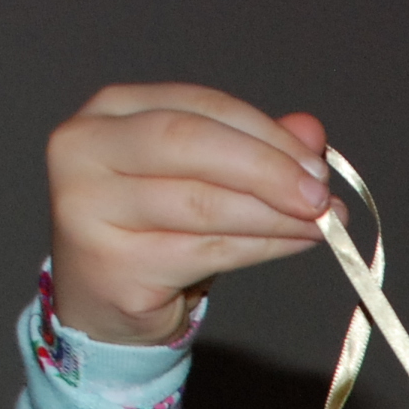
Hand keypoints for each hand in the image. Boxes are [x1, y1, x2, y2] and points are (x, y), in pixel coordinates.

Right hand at [46, 84, 335, 344]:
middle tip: (321, 195)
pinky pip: (205, 251)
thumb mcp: (202, 178)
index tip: (315, 160)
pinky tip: (296, 244)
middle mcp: (86, 149)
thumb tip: (311, 131)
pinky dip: (261, 247)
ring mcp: (89, 208)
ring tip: (323, 224)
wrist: (103, 301)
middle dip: (268, 169)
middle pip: (192, 144)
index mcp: (110, 111)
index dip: (264, 132)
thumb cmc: (154, 230)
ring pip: (203, 203)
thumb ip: (251, 148)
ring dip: (275, 216)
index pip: (199, 106)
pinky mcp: (114, 264)